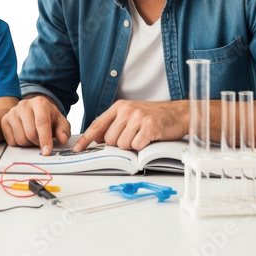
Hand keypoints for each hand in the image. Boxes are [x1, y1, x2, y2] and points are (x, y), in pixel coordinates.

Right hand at [1, 95, 70, 155]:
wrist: (35, 109)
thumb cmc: (48, 116)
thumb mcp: (60, 121)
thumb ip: (63, 130)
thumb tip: (62, 139)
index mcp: (40, 103)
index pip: (41, 123)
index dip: (45, 139)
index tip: (47, 152)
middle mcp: (24, 105)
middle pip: (30, 133)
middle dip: (38, 143)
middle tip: (42, 141)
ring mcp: (12, 112)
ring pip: (20, 139)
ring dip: (29, 144)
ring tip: (34, 138)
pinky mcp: (4, 120)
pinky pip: (11, 141)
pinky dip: (20, 144)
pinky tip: (25, 136)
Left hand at [73, 100, 188, 151]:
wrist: (177, 113)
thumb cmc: (153, 115)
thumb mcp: (131, 113)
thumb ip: (114, 123)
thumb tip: (97, 138)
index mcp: (119, 106)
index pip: (97, 124)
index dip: (86, 138)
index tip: (78, 148)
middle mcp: (126, 110)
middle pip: (110, 139)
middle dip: (119, 144)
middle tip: (132, 137)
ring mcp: (138, 118)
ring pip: (122, 144)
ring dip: (131, 146)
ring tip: (141, 137)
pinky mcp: (149, 127)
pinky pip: (136, 146)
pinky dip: (142, 147)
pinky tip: (148, 139)